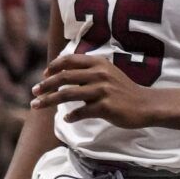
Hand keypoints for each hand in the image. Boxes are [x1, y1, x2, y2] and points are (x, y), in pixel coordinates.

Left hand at [32, 52, 157, 128]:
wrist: (146, 105)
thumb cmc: (123, 90)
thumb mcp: (107, 73)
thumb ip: (88, 71)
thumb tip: (63, 75)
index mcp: (98, 63)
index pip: (69, 60)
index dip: (53, 67)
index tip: (43, 75)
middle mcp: (99, 74)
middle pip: (64, 77)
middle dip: (45, 85)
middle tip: (33, 92)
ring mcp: (102, 90)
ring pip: (68, 94)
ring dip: (49, 100)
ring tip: (37, 106)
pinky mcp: (105, 107)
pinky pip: (81, 111)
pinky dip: (71, 116)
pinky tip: (67, 118)